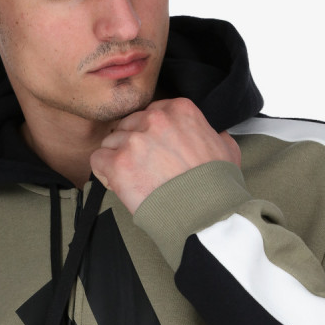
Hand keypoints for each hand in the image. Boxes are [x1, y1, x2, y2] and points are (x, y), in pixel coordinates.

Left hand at [89, 98, 240, 213]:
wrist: (205, 215)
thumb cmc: (217, 186)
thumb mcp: (226, 149)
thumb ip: (213, 134)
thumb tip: (213, 133)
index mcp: (180, 110)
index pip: (151, 114)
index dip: (151, 134)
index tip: (157, 152)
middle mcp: (155, 119)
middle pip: (129, 125)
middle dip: (134, 145)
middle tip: (146, 168)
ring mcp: (134, 140)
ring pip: (112, 142)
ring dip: (120, 160)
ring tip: (137, 180)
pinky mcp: (118, 163)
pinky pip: (98, 159)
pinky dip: (105, 173)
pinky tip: (120, 184)